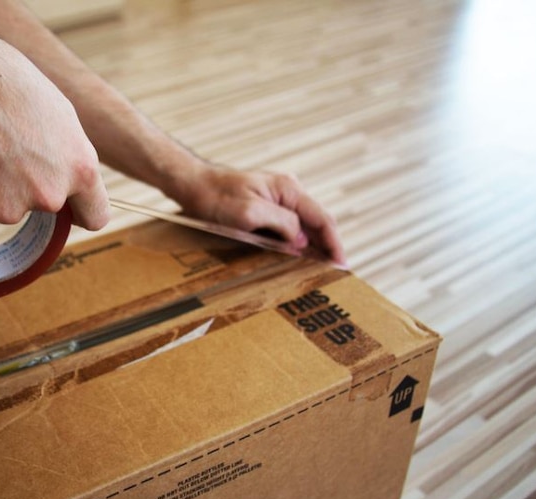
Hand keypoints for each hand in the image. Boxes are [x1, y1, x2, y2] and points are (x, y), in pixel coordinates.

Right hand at [0, 29, 108, 232]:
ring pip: (1, 207)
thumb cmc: (2, 82)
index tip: (70, 208)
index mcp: (80, 170)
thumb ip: (68, 156)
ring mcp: (7, 210)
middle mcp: (49, 196)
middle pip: (42, 207)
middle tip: (1, 146)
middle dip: (26, 186)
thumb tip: (66, 179)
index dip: (80, 210)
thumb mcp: (58, 113)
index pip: (94, 216)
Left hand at [176, 165, 347, 266]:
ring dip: (312, 248)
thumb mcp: (249, 212)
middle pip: (316, 224)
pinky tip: (296, 260)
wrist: (193, 186)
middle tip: (335, 275)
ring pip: (303, 227)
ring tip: (320, 271)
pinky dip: (295, 244)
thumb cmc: (216, 197)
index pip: (322, 219)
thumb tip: (301, 239)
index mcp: (288, 189)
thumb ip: (280, 223)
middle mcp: (287, 192)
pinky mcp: (266, 208)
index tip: (342, 265)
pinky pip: (288, 228)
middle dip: (327, 248)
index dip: (334, 244)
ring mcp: (277, 200)